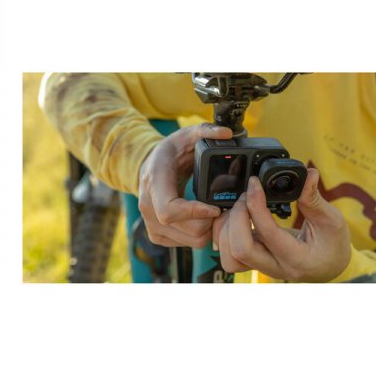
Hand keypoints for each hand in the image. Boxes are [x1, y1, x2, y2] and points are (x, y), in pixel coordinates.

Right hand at [138, 123, 232, 247]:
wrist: (148, 168)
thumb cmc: (169, 153)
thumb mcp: (186, 135)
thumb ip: (206, 131)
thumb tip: (227, 133)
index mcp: (154, 182)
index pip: (170, 210)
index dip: (196, 213)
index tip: (215, 207)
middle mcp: (148, 207)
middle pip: (187, 230)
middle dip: (211, 222)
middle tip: (223, 209)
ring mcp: (151, 224)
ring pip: (190, 241)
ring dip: (208, 230)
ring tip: (216, 214)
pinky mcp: (157, 236)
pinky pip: (186, 244)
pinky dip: (200, 235)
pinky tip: (203, 220)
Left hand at [213, 170, 351, 281]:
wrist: (332, 268)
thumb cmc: (333, 246)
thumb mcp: (332, 221)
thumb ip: (314, 199)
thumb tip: (308, 174)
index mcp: (297, 258)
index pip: (267, 233)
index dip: (256, 205)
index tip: (255, 184)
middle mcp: (275, 267)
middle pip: (240, 250)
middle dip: (237, 218)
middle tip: (246, 197)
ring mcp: (261, 267)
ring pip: (229, 256)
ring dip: (227, 228)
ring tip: (241, 207)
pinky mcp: (254, 261)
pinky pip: (229, 253)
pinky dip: (226, 234)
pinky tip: (237, 218)